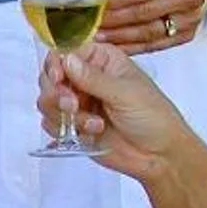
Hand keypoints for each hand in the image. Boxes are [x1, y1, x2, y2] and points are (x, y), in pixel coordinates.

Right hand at [38, 39, 194, 175]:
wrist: (159, 155)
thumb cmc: (152, 116)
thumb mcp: (125, 93)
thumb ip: (92, 78)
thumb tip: (65, 60)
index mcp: (102, 60)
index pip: (66, 52)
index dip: (55, 64)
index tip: (57, 79)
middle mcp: (86, 78)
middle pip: (50, 77)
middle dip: (57, 94)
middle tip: (73, 106)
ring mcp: (79, 103)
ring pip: (48, 102)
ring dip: (64, 115)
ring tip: (93, 124)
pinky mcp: (74, 126)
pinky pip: (52, 124)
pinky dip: (66, 130)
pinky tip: (92, 134)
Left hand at [98, 0, 206, 53]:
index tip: (94, 3)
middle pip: (144, 14)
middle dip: (113, 20)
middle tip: (88, 23)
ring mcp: (191, 20)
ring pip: (148, 33)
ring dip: (119, 37)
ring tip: (96, 37)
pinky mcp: (187, 36)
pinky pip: (155, 45)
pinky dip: (132, 47)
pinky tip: (113, 47)